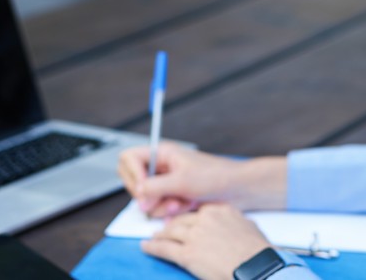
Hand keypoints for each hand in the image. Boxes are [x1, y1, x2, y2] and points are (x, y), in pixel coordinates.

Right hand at [118, 142, 239, 216]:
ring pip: (146, 198)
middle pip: (133, 181)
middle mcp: (161, 167)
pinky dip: (170, 211)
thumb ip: (155, 187)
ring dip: (161, 205)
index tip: (142, 188)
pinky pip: (160, 208)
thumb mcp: (182, 181)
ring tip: (179, 203)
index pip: (129, 158)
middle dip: (146, 194)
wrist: (236, 190)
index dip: (132, 174)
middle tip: (158, 200)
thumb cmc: (215, 176)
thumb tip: (137, 195)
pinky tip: (185, 207)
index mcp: (162, 154)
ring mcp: (167, 183)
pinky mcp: (174, 197)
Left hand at [143, 203, 271, 279]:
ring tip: (154, 237)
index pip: (198, 211)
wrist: (257, 268)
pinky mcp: (187, 254)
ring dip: (160, 235)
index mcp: (221, 210)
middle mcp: (205, 219)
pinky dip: (152, 247)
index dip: (188, 217)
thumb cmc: (259, 252)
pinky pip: (164, 248)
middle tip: (165, 228)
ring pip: (170, 232)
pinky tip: (146, 246)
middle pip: (181, 220)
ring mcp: (195, 235)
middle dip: (172, 225)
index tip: (183, 220)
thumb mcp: (250, 228)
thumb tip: (233, 226)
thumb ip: (236, 222)